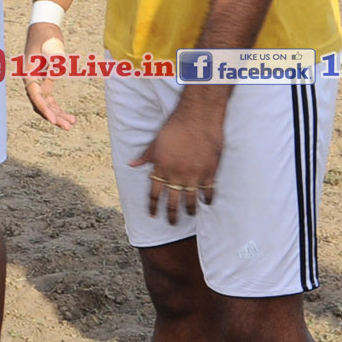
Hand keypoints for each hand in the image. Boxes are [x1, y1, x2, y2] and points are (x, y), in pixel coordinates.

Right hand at [22, 20, 74, 129]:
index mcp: (29, 74)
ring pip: (46, 104)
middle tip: (68, 126)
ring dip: (57, 114)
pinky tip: (70, 116)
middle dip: (54, 117)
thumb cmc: (46, 36)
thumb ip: (54, 59)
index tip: (54, 120)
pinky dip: (58, 108)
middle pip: (41, 104)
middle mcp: (32, 81)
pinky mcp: (45, 81)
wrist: (44, 27)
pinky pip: (50, 99)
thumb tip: (56, 73)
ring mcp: (38, 82)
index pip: (36, 97)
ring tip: (72, 123)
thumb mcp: (51, 46)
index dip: (45, 109)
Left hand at [129, 99, 225, 222]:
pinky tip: (206, 202)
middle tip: (172, 223)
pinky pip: (208, 192)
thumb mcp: (156, 141)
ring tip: (190, 214)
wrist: (198, 118)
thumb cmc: (175, 126)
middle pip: (173, 202)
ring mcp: (194, 176)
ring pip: (191, 200)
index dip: (153, 206)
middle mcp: (176, 175)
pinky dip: (207, 199)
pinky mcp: (209, 173)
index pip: (155, 194)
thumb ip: (145, 156)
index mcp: (162, 168)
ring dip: (189, 210)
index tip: (153, 215)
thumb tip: (132, 163)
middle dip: (172, 215)